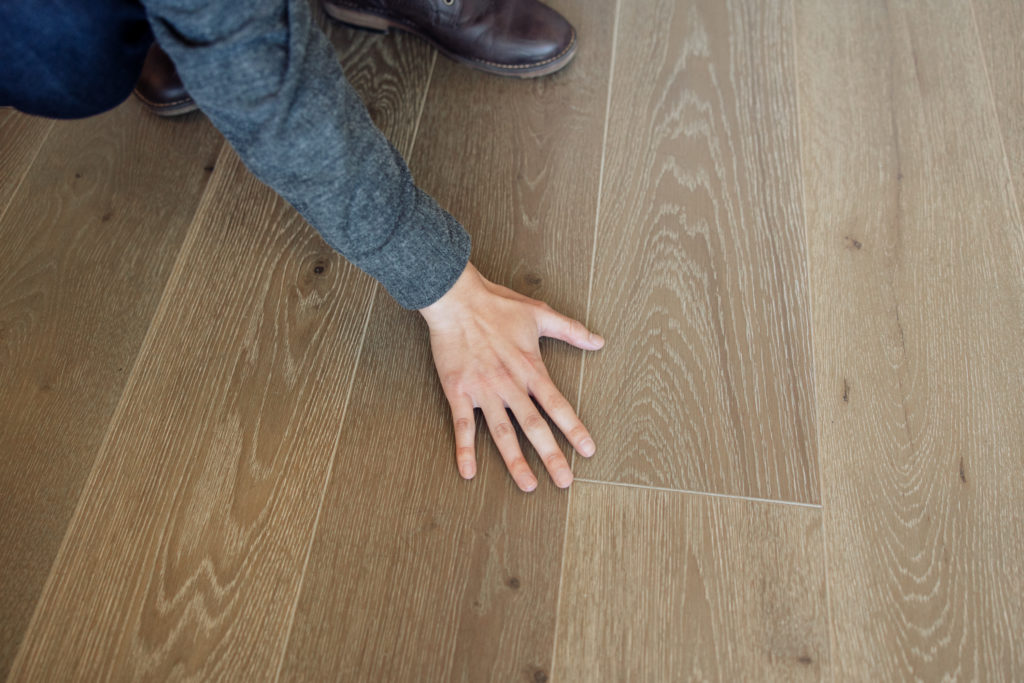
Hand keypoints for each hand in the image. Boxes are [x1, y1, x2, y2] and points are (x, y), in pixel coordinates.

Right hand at [419, 262, 604, 491]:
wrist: (456, 298)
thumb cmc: (496, 304)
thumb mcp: (540, 313)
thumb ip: (571, 330)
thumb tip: (598, 341)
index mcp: (530, 368)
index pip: (557, 405)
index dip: (573, 428)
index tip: (587, 450)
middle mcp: (509, 384)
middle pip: (534, 426)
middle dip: (551, 455)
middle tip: (565, 481)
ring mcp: (484, 390)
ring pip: (502, 432)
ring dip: (515, 460)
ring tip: (528, 485)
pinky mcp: (459, 391)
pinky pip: (462, 425)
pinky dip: (465, 449)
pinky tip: (469, 472)